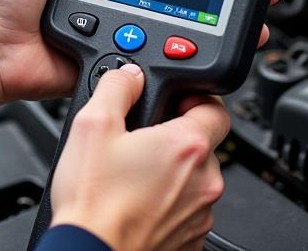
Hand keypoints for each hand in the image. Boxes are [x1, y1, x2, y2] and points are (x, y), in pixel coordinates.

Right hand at [49, 66, 229, 250]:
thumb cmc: (94, 199)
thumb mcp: (92, 122)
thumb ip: (117, 86)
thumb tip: (130, 74)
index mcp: (187, 146)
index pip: (215, 107)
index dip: (194, 96)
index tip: (173, 99)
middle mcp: (204, 182)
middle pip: (201, 144)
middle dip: (173, 137)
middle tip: (139, 139)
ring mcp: (200, 216)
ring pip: (193, 179)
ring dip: (171, 172)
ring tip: (131, 174)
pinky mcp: (190, 241)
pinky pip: (186, 210)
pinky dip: (167, 203)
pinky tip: (136, 201)